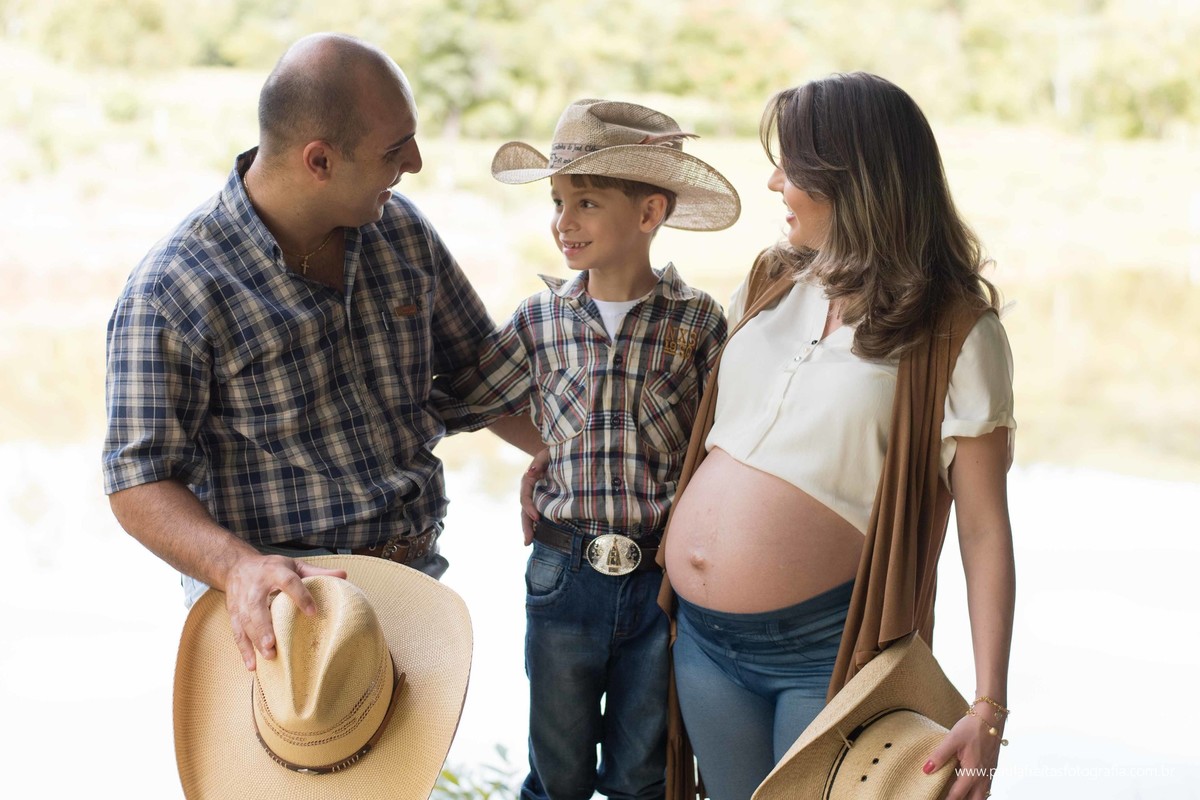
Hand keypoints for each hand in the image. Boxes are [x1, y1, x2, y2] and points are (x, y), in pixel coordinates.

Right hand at [224, 554, 347, 670]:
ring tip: (269, 656)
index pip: (288, 582)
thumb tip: (344, 575)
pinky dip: (244, 650)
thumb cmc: (271, 568)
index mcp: (274, 571)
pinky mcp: (233, 614)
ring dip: (255, 640)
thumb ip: (316, 572)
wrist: (236, 566)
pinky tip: (252, 666)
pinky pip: (237, 633)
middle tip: (274, 644)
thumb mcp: (294, 565)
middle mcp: (255, 587)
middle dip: (264, 626)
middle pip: (257, 606)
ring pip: (245, 622)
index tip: (313, 613)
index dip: (300, 596)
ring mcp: (241, 601)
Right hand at [520, 449, 548, 544]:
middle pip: (524, 510)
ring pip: (529, 515)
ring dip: (528, 529)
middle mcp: (530, 491)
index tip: (537, 518)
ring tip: (527, 542)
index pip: (525, 496)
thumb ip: (540, 461)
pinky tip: (538, 537)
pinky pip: (539, 514)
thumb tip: (531, 472)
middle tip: (528, 541)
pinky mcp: (545, 502)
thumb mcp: (547, 453)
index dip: (529, 507)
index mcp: (529, 480)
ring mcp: (537, 497)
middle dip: (526, 525)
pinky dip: (538, 526)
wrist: (562, 455)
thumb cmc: (555, 453)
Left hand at [923, 706, 1005, 798]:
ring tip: (955, 797)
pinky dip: (976, 793)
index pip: (958, 795)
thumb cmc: (972, 727)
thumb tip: (926, 770)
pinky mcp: (991, 769)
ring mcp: (989, 773)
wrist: (992, 717)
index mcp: (972, 772)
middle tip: (946, 799)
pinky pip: (985, 788)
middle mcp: (983, 776)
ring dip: (970, 799)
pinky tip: (967, 789)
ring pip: (981, 796)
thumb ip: (939, 755)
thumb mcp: (952, 739)